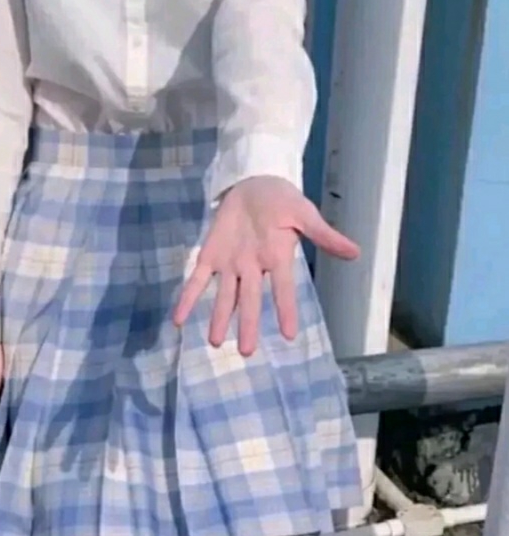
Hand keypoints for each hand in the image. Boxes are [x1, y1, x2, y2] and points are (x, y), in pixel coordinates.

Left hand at [173, 176, 358, 356]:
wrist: (254, 182)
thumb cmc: (282, 200)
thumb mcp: (305, 213)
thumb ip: (324, 235)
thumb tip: (355, 252)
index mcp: (277, 259)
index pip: (283, 289)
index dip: (286, 310)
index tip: (290, 335)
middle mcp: (253, 268)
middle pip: (251, 300)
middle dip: (248, 325)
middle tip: (246, 352)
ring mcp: (230, 264)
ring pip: (225, 296)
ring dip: (219, 318)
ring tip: (215, 342)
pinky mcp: (210, 256)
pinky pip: (197, 280)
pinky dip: (187, 298)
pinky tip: (179, 319)